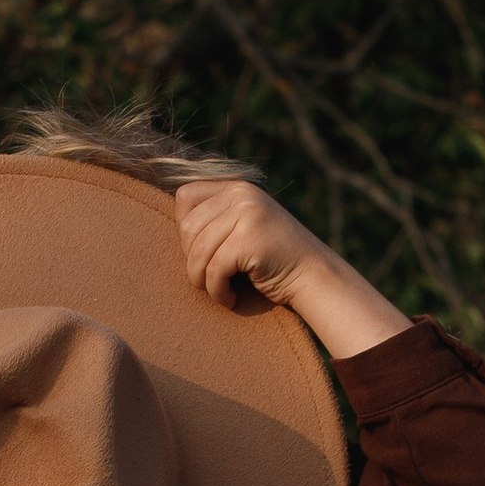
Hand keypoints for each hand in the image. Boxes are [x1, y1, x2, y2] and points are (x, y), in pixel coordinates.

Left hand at [173, 177, 410, 362]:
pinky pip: (212, 269)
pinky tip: (231, 298)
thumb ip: (214, 219)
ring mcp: (247, 213)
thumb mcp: (243, 227)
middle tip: (213, 277)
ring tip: (221, 291)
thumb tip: (169, 223)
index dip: (186, 231)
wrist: (314, 278)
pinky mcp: (250, 239)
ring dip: (203, 281)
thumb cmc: (272, 260)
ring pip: (197, 251)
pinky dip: (217, 292)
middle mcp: (242, 193)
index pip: (184, 197)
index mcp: (237, 187)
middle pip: (187, 228)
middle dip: (193, 260)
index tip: (206, 252)